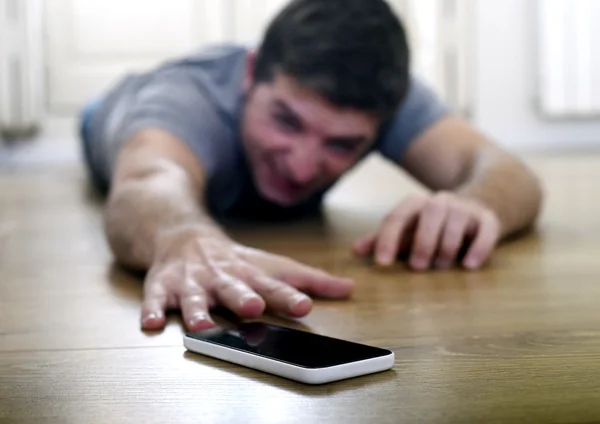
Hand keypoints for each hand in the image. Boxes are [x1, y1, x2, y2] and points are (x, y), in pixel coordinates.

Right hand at [141, 227, 353, 330]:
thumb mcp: (271, 264)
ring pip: (194, 296)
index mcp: (249, 272)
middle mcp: (221, 276)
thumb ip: (309, 279)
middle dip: (242, 298)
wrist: (181, 232)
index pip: (272, 284)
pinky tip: (151, 323)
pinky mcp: (162, 284)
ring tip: (202, 326)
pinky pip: (154, 298)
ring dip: (197, 310)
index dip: (288, 295)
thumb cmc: (233, 258)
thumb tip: (350, 288)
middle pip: (233, 288)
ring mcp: (191, 280)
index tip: (304, 306)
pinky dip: (152, 310)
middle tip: (252, 307)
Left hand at [352, 192, 500, 270]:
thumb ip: (382, 239)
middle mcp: (440, 201)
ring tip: (441, 267)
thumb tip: (355, 252)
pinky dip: (479, 247)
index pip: (398, 217)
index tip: (382, 263)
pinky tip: (469, 266)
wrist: (474, 207)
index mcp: (415, 204)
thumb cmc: (430, 226)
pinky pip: (486, 229)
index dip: (388, 239)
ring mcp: (465, 209)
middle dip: (422, 240)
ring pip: (457, 220)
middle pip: (430, 213)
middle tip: (417, 266)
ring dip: (447, 245)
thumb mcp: (406, 231)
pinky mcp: (488, 219)